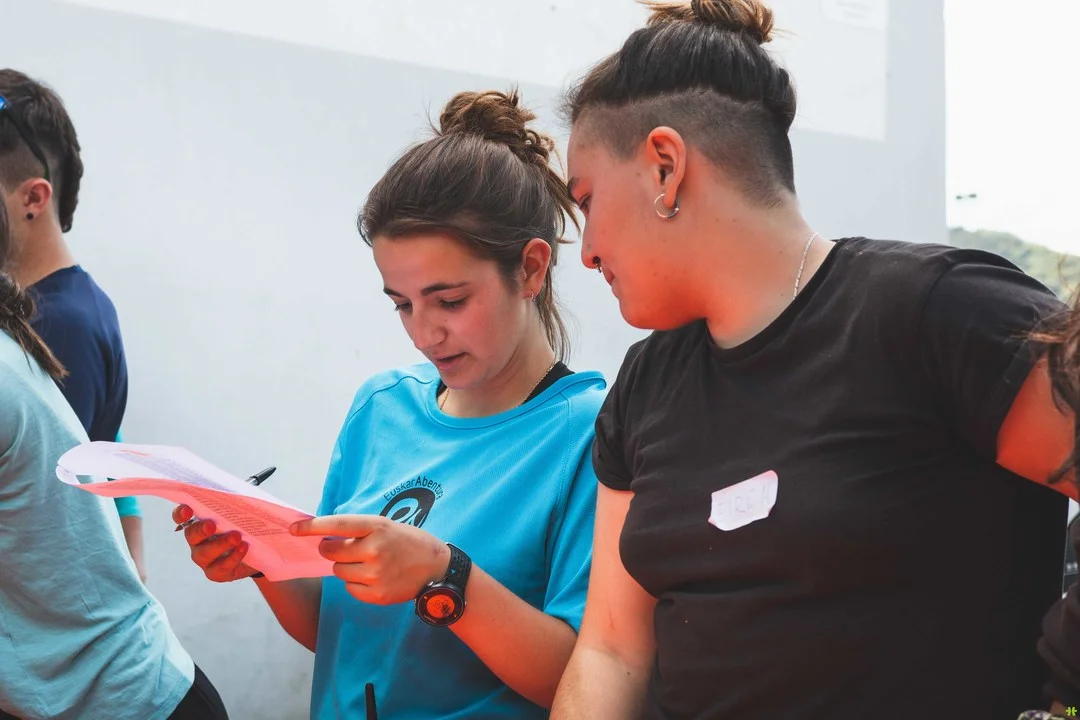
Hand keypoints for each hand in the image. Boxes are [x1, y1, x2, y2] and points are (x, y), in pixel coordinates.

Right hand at [172, 504, 260, 581]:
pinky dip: (233, 556)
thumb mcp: (241, 514)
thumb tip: (239, 495)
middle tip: (211, 525)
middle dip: (200, 529)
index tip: (187, 509)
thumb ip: (235, 505)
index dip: (181, 513)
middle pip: (191, 535)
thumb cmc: (246, 528)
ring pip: (204, 553)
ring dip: (220, 544)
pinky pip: (221, 566)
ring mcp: (205, 558)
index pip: (182, 517)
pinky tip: (243, 547)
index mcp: (199, 522)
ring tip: (236, 537)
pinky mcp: (216, 572)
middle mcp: (197, 541)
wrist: (259, 552)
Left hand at [290, 514, 450, 604]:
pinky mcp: (377, 594)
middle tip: (341, 548)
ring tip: (368, 564)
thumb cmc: (409, 543)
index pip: (337, 524)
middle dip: (330, 550)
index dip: (312, 526)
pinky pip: (350, 588)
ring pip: (339, 571)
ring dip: (346, 567)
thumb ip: (359, 531)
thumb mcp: (387, 526)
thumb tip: (324, 538)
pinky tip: (374, 577)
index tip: (294, 529)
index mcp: (377, 527)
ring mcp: (376, 574)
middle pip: (331, 552)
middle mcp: (375, 549)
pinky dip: (356, 583)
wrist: (438, 568)